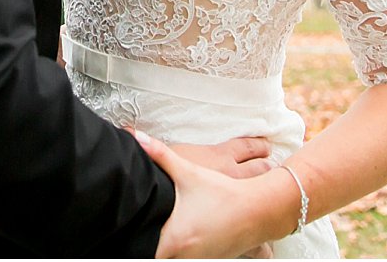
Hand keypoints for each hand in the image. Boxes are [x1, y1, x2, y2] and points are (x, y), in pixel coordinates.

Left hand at [135, 128, 276, 258]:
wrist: (258, 209)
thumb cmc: (224, 195)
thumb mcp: (189, 173)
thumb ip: (161, 155)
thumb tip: (138, 137)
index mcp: (176, 237)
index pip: (145, 249)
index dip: (137, 243)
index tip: (129, 235)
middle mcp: (185, 254)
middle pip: (157, 256)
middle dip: (148, 242)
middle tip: (137, 232)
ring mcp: (197, 260)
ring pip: (174, 259)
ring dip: (168, 247)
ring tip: (158, 232)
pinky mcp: (208, 260)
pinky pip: (188, 259)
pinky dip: (183, 251)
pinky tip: (182, 239)